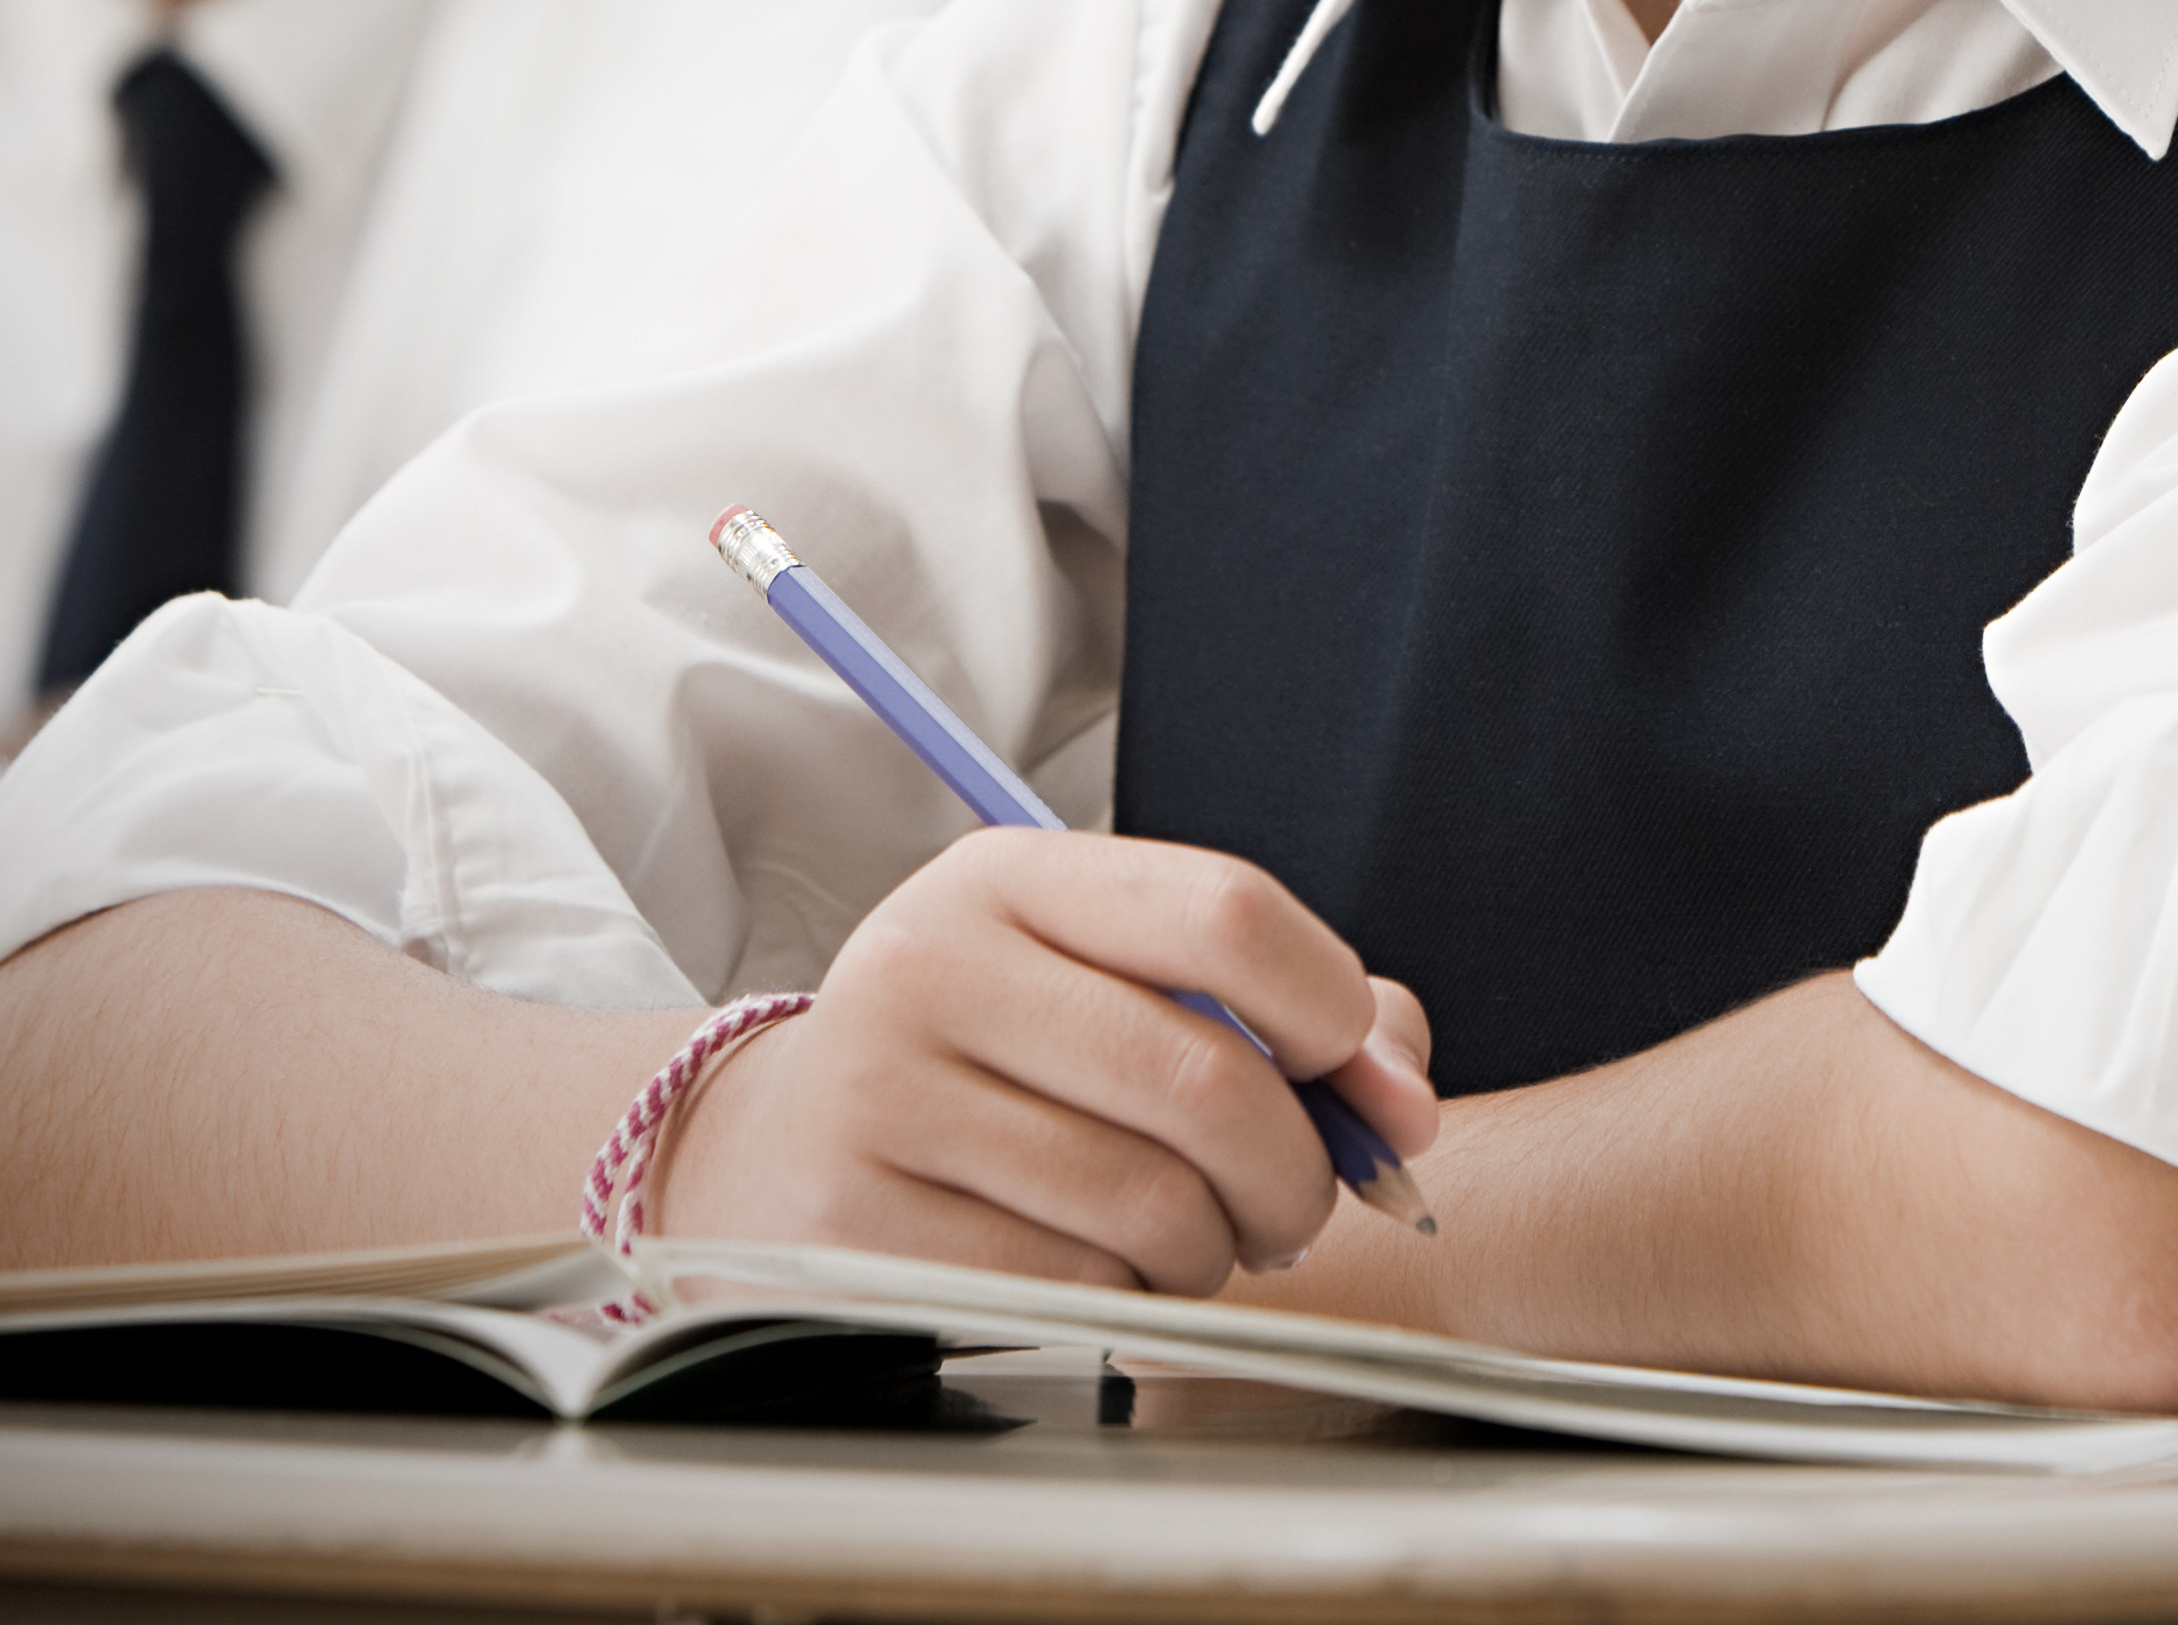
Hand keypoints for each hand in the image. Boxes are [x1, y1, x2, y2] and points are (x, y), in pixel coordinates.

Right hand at [650, 829, 1441, 1291]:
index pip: (1225, 912)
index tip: (1359, 1075)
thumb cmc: (996, 1063)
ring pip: (1151, 1201)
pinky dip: (1128, 1300)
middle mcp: (933, 966)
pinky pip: (1073, 1286)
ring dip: (1217, 1250)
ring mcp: (882, 1096)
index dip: (1331, 1008)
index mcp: (1009, 877)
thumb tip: (1401, 1098)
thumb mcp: (1111, 982)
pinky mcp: (856, 1223)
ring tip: (1195, 1238)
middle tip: (1299, 1204)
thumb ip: (1285, 1011)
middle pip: (1207, 1080)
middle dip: (1299, 1172)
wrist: (776, 1148)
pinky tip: (1102, 1271)